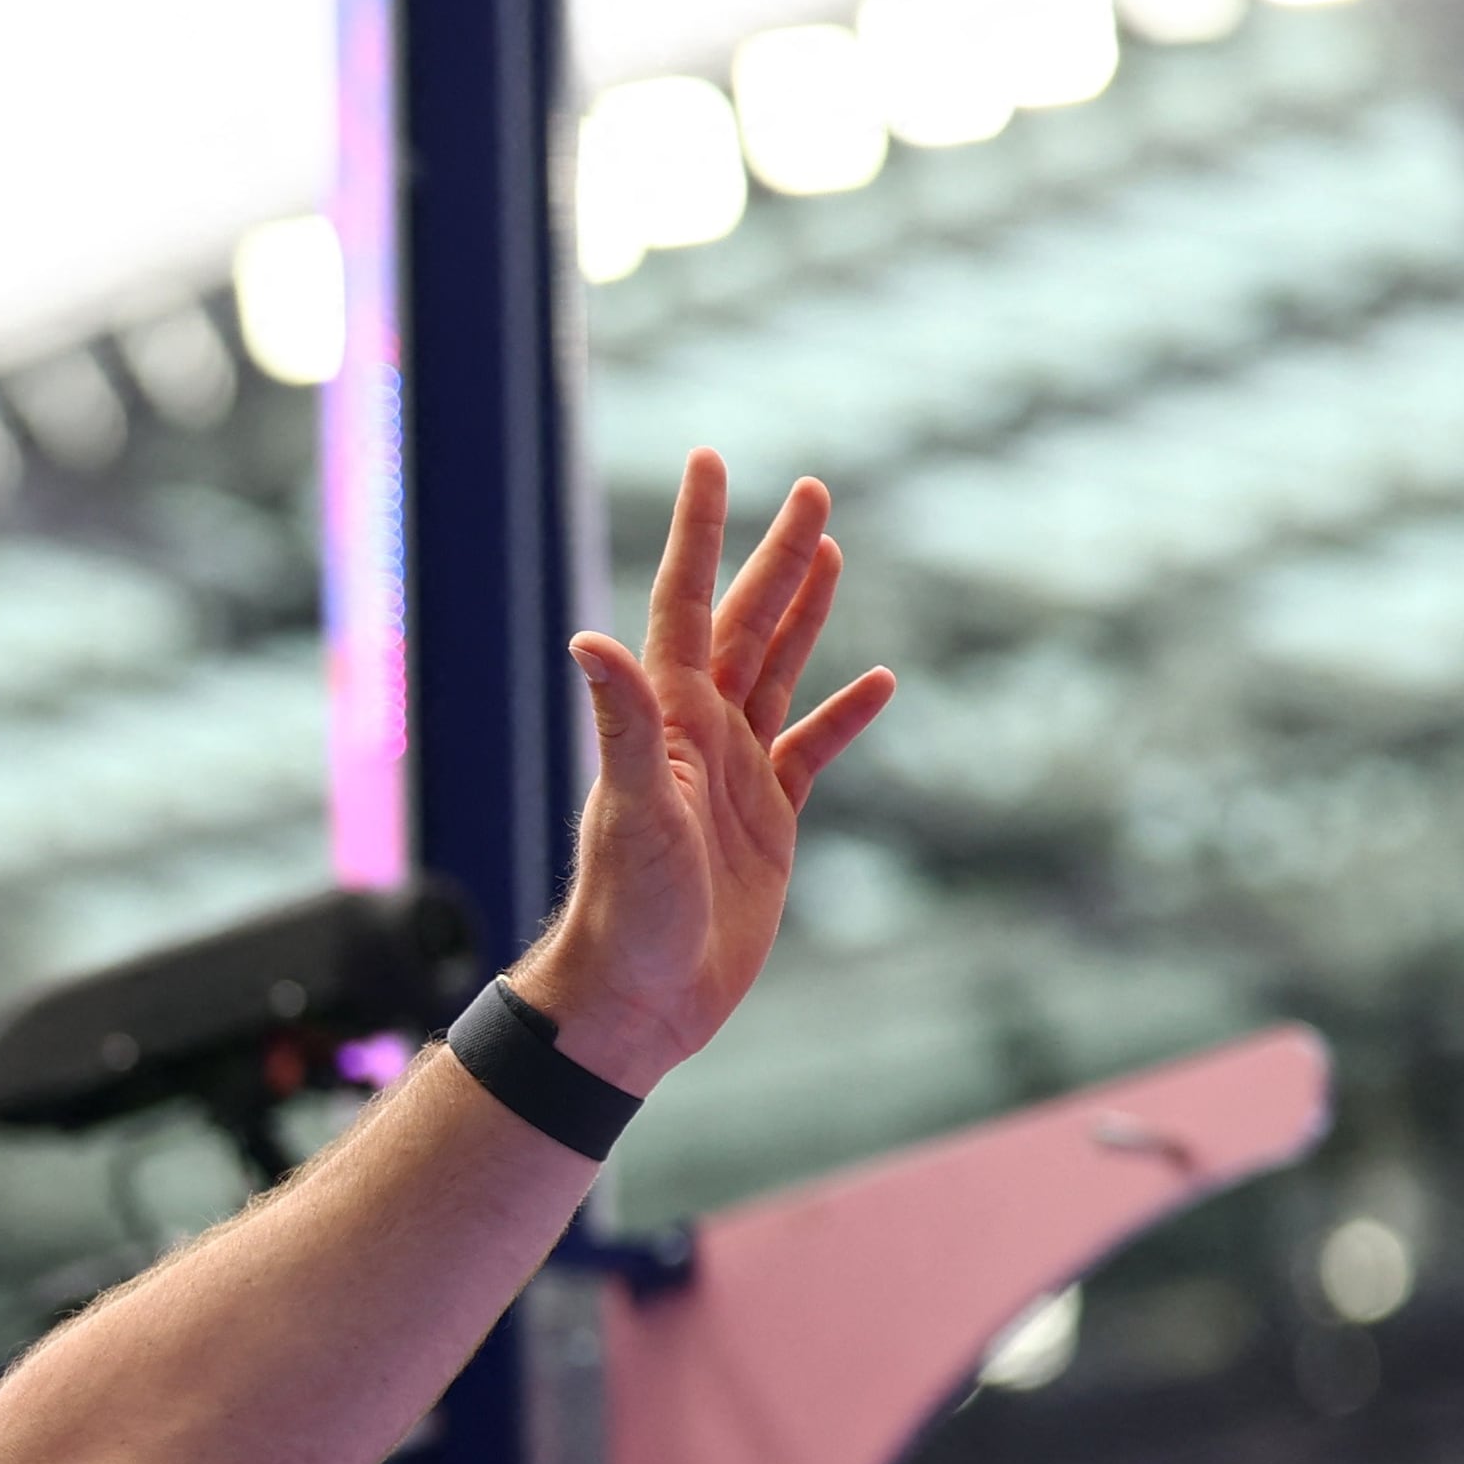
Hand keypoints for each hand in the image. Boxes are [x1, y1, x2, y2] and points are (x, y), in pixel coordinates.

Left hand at [528, 451, 895, 1088]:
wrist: (636, 1002)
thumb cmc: (624, 912)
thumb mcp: (632, 811)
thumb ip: (622, 722)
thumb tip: (587, 639)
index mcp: (667, 720)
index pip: (685, 603)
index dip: (700, 532)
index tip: (713, 461)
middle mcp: (698, 735)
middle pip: (745, 623)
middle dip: (774, 555)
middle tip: (808, 487)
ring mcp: (735, 777)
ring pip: (778, 672)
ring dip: (804, 614)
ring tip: (830, 550)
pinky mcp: (767, 824)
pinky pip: (812, 752)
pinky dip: (842, 716)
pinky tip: (876, 682)